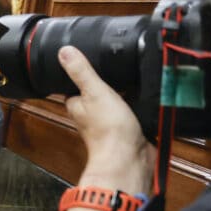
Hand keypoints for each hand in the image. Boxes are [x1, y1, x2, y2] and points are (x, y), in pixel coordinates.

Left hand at [58, 47, 152, 188]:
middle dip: (108, 83)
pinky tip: (147, 96)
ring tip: (134, 78)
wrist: (131, 158)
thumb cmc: (108, 130)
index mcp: (78, 105)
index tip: (89, 60)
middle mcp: (92, 114)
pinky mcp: (129, 128)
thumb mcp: (94, 92)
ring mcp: (111, 122)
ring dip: (125, 94)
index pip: (74, 85)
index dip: (81, 73)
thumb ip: (80, 71)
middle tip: (117, 68)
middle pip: (97, 93)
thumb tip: (63, 51)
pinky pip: (133, 112)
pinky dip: (139, 105)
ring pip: (116, 102)